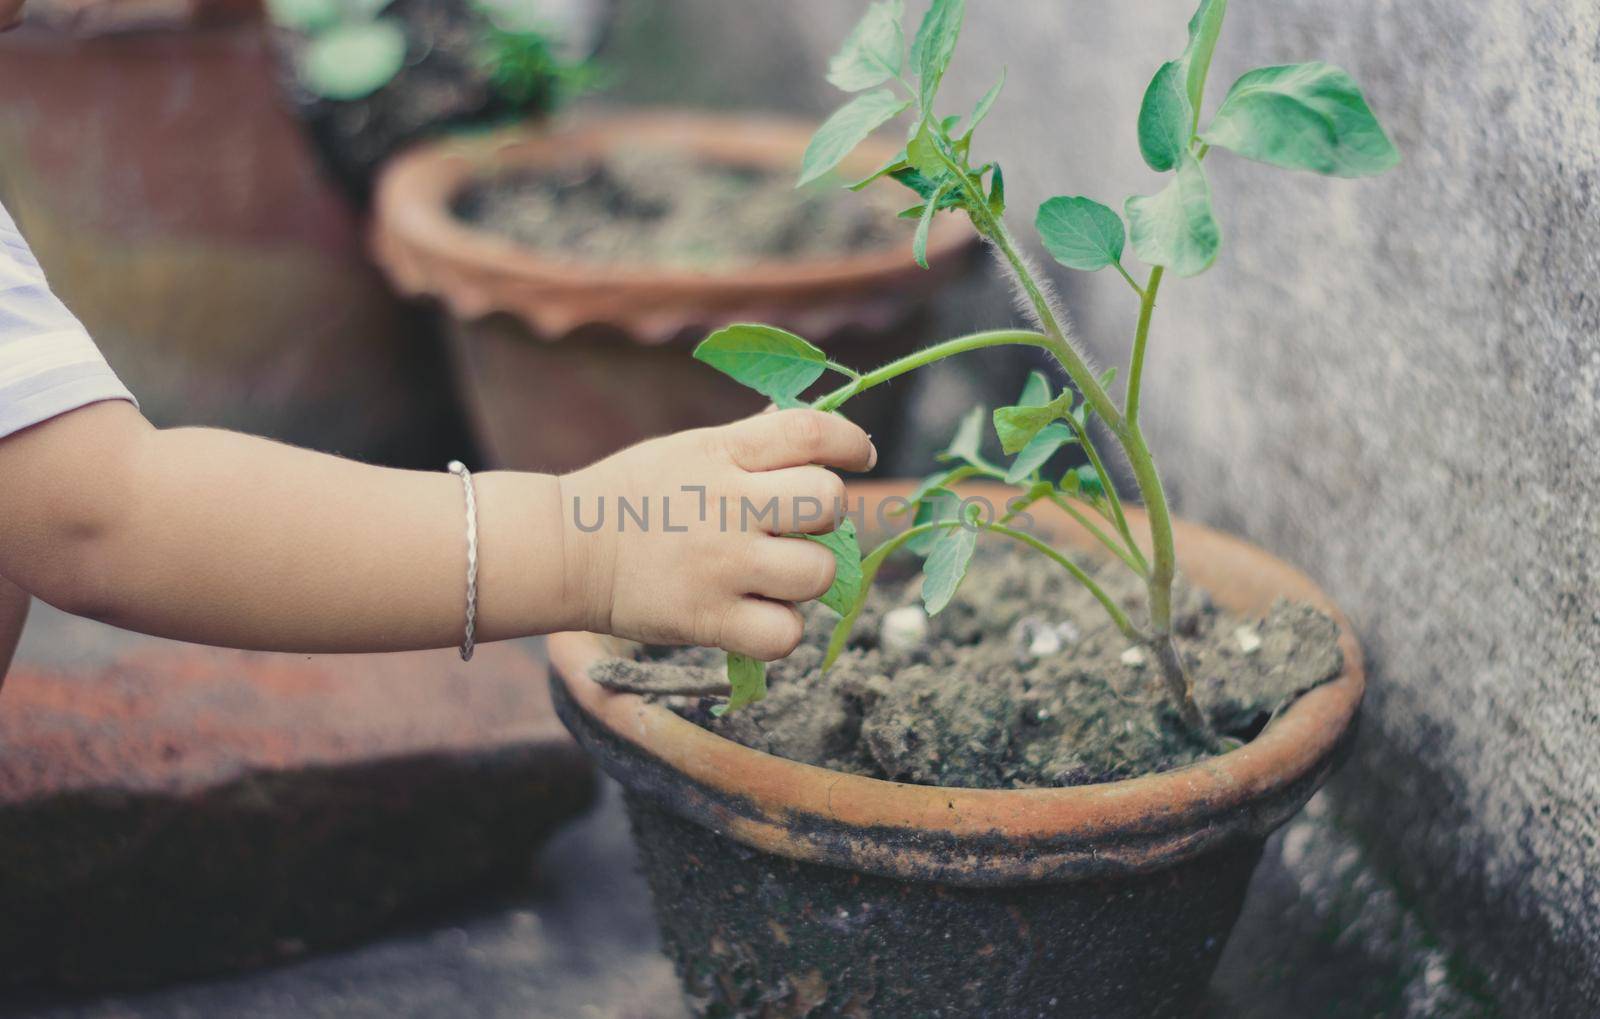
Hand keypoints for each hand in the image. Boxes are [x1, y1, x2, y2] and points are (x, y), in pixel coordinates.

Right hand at [559, 409, 875, 659]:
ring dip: (805, 576)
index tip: (858, 456)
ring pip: (818, 572)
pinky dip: (780, 630)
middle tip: (795, 525)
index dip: (850, 442)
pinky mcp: (709, 620)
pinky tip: (756, 614)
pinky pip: (785, 634)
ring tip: (772, 575)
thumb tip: (823, 438)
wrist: (566, 550)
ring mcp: (721, 565)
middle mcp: (727, 505)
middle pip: (827, 501)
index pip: (812, 432)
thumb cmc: (634, 496)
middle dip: (823, 513)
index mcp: (722, 452)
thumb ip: (753, 445)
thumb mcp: (690, 449)